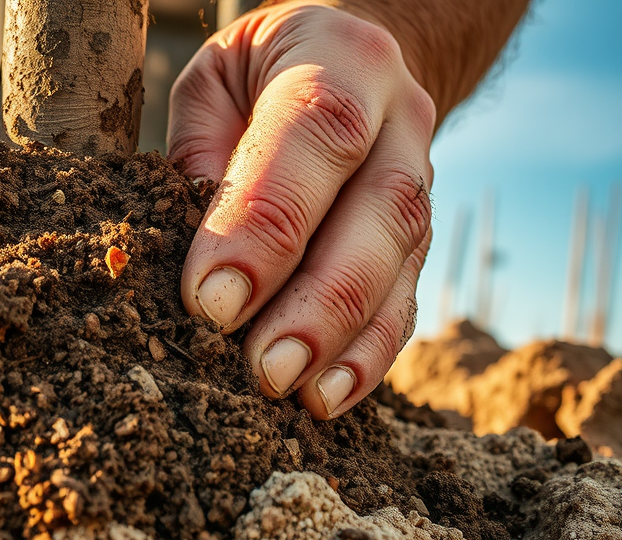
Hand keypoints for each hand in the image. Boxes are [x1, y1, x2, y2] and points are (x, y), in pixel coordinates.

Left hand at [169, 2, 435, 418]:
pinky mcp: (418, 241)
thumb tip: (200, 262)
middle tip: (260, 368)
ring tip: (292, 395)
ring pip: (401, 264)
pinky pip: (405, 302)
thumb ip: (201, 156)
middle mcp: (399, 118)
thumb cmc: (255, 83)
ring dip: (345, 341)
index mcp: (343, 57)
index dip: (266, 223)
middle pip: (379, 210)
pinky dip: (367, 358)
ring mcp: (421, 181)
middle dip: (317, 300)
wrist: (347, 66)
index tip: (211, 301)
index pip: (315, 133)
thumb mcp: (212, 86)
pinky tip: (327, 399)